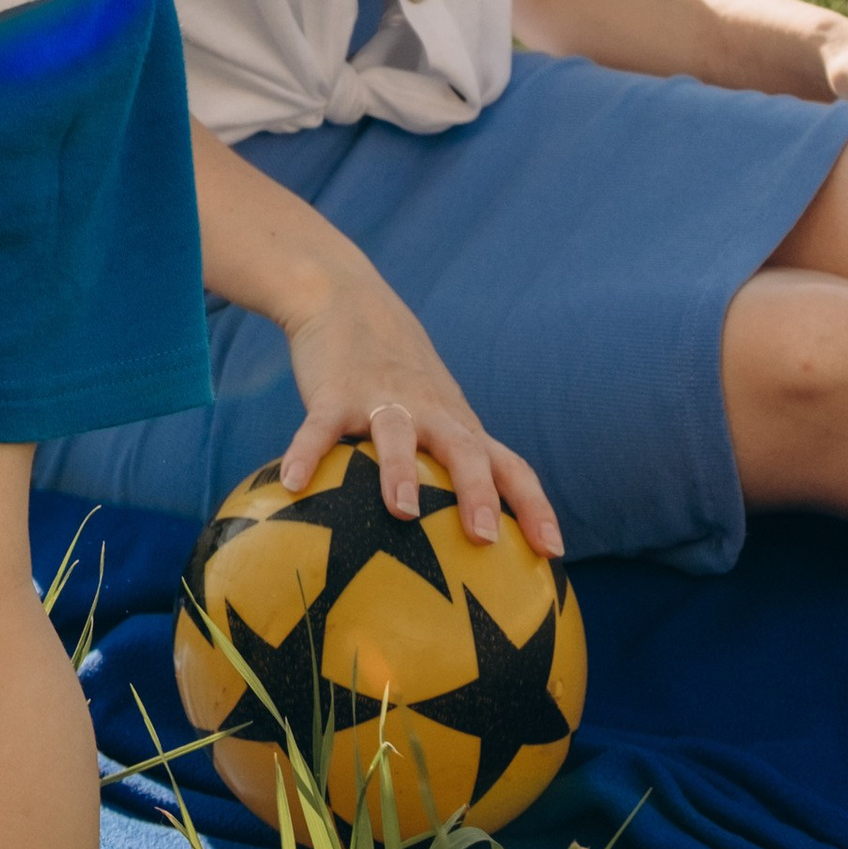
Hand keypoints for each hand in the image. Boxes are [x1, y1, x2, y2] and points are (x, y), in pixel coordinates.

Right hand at [279, 266, 562, 556]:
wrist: (345, 297)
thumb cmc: (396, 373)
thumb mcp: (434, 412)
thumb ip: (445, 465)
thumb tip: (458, 550)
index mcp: (458, 424)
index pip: (510, 467)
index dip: (533, 508)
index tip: (554, 551)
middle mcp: (429, 412)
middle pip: (464, 451)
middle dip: (478, 494)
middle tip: (486, 539)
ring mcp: (382, 399)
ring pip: (397, 435)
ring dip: (402, 472)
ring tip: (404, 511)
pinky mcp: (335, 392)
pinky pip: (319, 426)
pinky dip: (307, 453)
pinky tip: (293, 484)